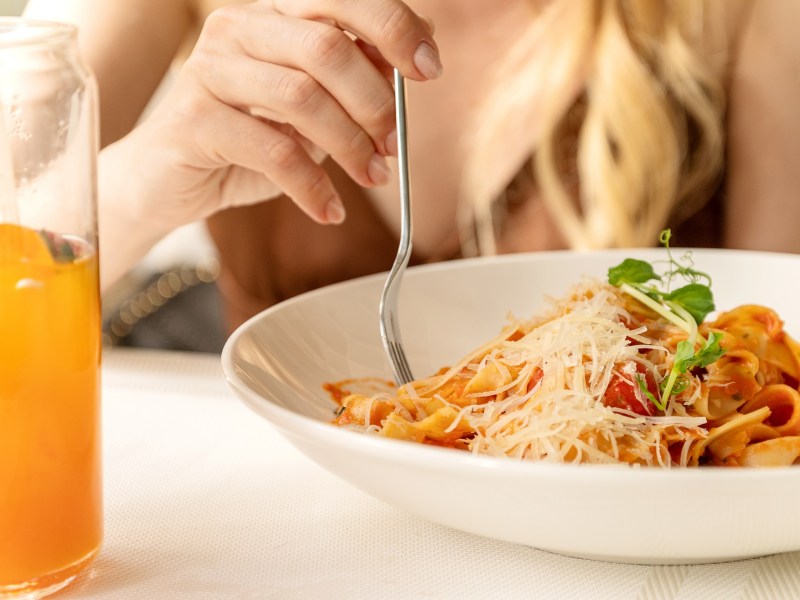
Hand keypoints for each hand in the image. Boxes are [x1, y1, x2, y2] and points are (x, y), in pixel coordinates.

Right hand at [119, 0, 440, 228]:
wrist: (170, 181)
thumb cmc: (246, 142)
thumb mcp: (310, 110)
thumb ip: (354, 78)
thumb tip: (417, 53)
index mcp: (272, 17)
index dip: (393, 27)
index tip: (429, 68)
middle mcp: (238, 29)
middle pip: (325, 47)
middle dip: (374, 102)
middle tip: (394, 144)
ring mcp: (210, 69)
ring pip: (301, 97)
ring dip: (350, 145)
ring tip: (373, 177)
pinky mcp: (193, 119)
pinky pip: (272, 152)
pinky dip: (313, 186)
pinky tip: (330, 209)